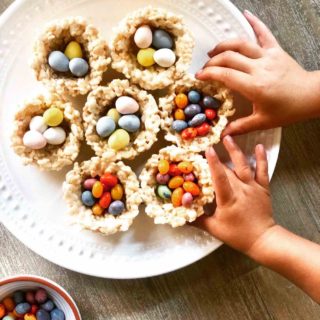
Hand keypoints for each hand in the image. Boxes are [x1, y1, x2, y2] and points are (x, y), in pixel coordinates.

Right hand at [195, 136, 275, 254]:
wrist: (263, 240)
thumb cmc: (238, 235)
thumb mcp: (214, 229)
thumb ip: (197, 220)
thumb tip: (181, 214)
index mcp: (228, 198)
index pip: (219, 178)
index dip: (213, 163)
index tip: (207, 149)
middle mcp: (241, 189)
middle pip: (228, 170)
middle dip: (217, 157)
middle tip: (207, 144)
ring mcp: (253, 187)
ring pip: (244, 165)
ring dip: (235, 151)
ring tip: (228, 137)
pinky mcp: (263, 188)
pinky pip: (263, 170)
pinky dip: (262, 158)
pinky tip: (259, 146)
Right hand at [196, 11, 319, 135]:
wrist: (311, 96)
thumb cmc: (288, 110)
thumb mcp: (263, 122)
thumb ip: (241, 127)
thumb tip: (223, 134)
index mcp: (254, 86)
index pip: (225, 75)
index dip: (209, 74)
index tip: (199, 76)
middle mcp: (259, 68)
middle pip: (229, 57)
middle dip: (212, 61)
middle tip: (204, 68)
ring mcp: (268, 56)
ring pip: (241, 44)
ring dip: (224, 45)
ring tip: (213, 50)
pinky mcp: (276, 50)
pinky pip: (264, 33)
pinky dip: (254, 22)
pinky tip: (246, 14)